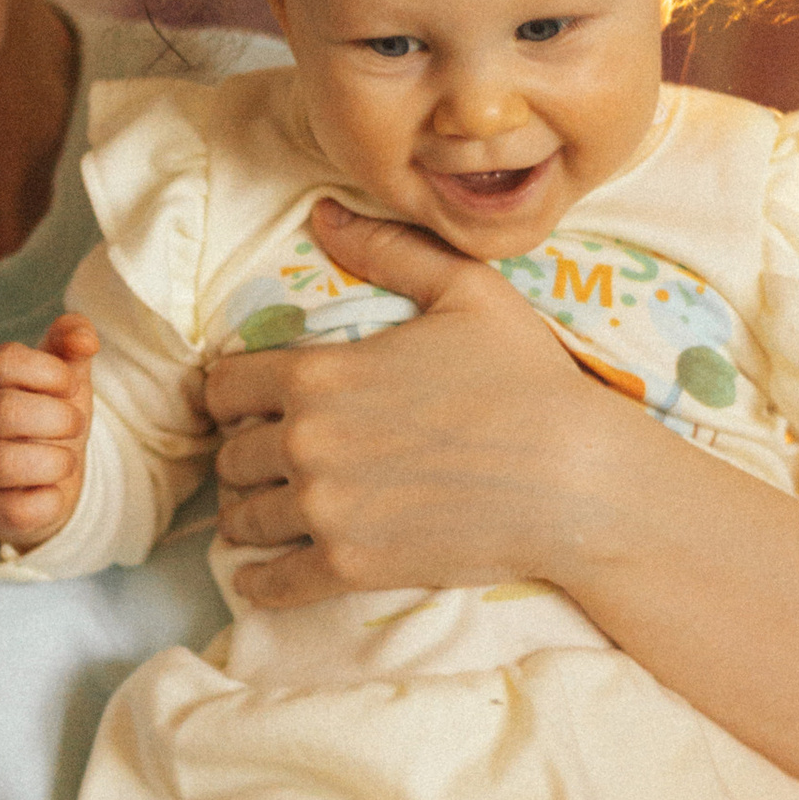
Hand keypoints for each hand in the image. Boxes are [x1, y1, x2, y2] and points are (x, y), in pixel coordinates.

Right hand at [0, 314, 97, 550]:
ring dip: (53, 461)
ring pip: (2, 464)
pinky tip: (55, 491)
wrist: (44, 479)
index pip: (3, 360)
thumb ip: (70, 344)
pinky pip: (14, 511)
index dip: (48, 371)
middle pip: (4, 411)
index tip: (68, 385)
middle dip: (55, 418)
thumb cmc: (50, 420)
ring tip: (67, 460)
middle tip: (75, 425)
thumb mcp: (63, 378)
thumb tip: (85, 336)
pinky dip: (47, 501)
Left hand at [204, 197, 623, 606]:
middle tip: (265, 462)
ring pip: (242, 520)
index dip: (232, 392)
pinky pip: (273, 585)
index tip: (249, 403)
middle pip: (229, 456)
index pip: (223, 385)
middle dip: (244, 455)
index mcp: (319, 374)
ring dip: (249, 515)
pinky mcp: (350, 568)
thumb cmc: (528, 380)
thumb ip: (388, 251)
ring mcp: (325, 510)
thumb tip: (323, 214)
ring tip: (266, 514)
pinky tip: (259, 577)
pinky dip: (259, 583)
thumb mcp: (466, 292)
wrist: (575, 480)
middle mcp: (306, 443)